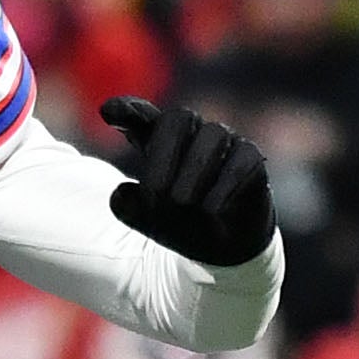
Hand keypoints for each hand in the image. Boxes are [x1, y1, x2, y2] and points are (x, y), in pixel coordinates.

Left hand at [99, 97, 274, 267]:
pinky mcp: (251, 158)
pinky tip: (211, 210)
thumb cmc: (181, 222)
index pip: (142, 116)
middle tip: (156, 196)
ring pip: (211, 138)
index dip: (128, 110)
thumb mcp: (147, 220)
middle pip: (177, 119)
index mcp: (160, 141)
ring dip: (192, 178)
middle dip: (162, 159)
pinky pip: (239, 161)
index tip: (108, 112)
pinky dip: (222, 188)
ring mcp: (225, 141)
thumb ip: (128, 207)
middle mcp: (192, 133)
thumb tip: (123, 191)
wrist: (220, 247)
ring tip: (184, 206)